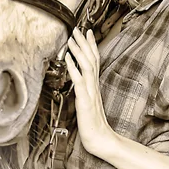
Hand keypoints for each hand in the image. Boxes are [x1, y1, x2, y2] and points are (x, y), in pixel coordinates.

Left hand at [65, 27, 113, 155]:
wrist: (100, 140)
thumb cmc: (93, 124)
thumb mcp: (88, 104)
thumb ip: (85, 92)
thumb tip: (79, 82)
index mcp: (94, 86)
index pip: (94, 61)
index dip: (91, 45)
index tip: (87, 31)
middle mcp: (94, 85)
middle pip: (91, 59)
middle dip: (84, 42)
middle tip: (78, 28)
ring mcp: (90, 92)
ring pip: (86, 65)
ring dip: (79, 50)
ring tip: (71, 38)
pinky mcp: (85, 100)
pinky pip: (79, 80)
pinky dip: (73, 67)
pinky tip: (68, 58)